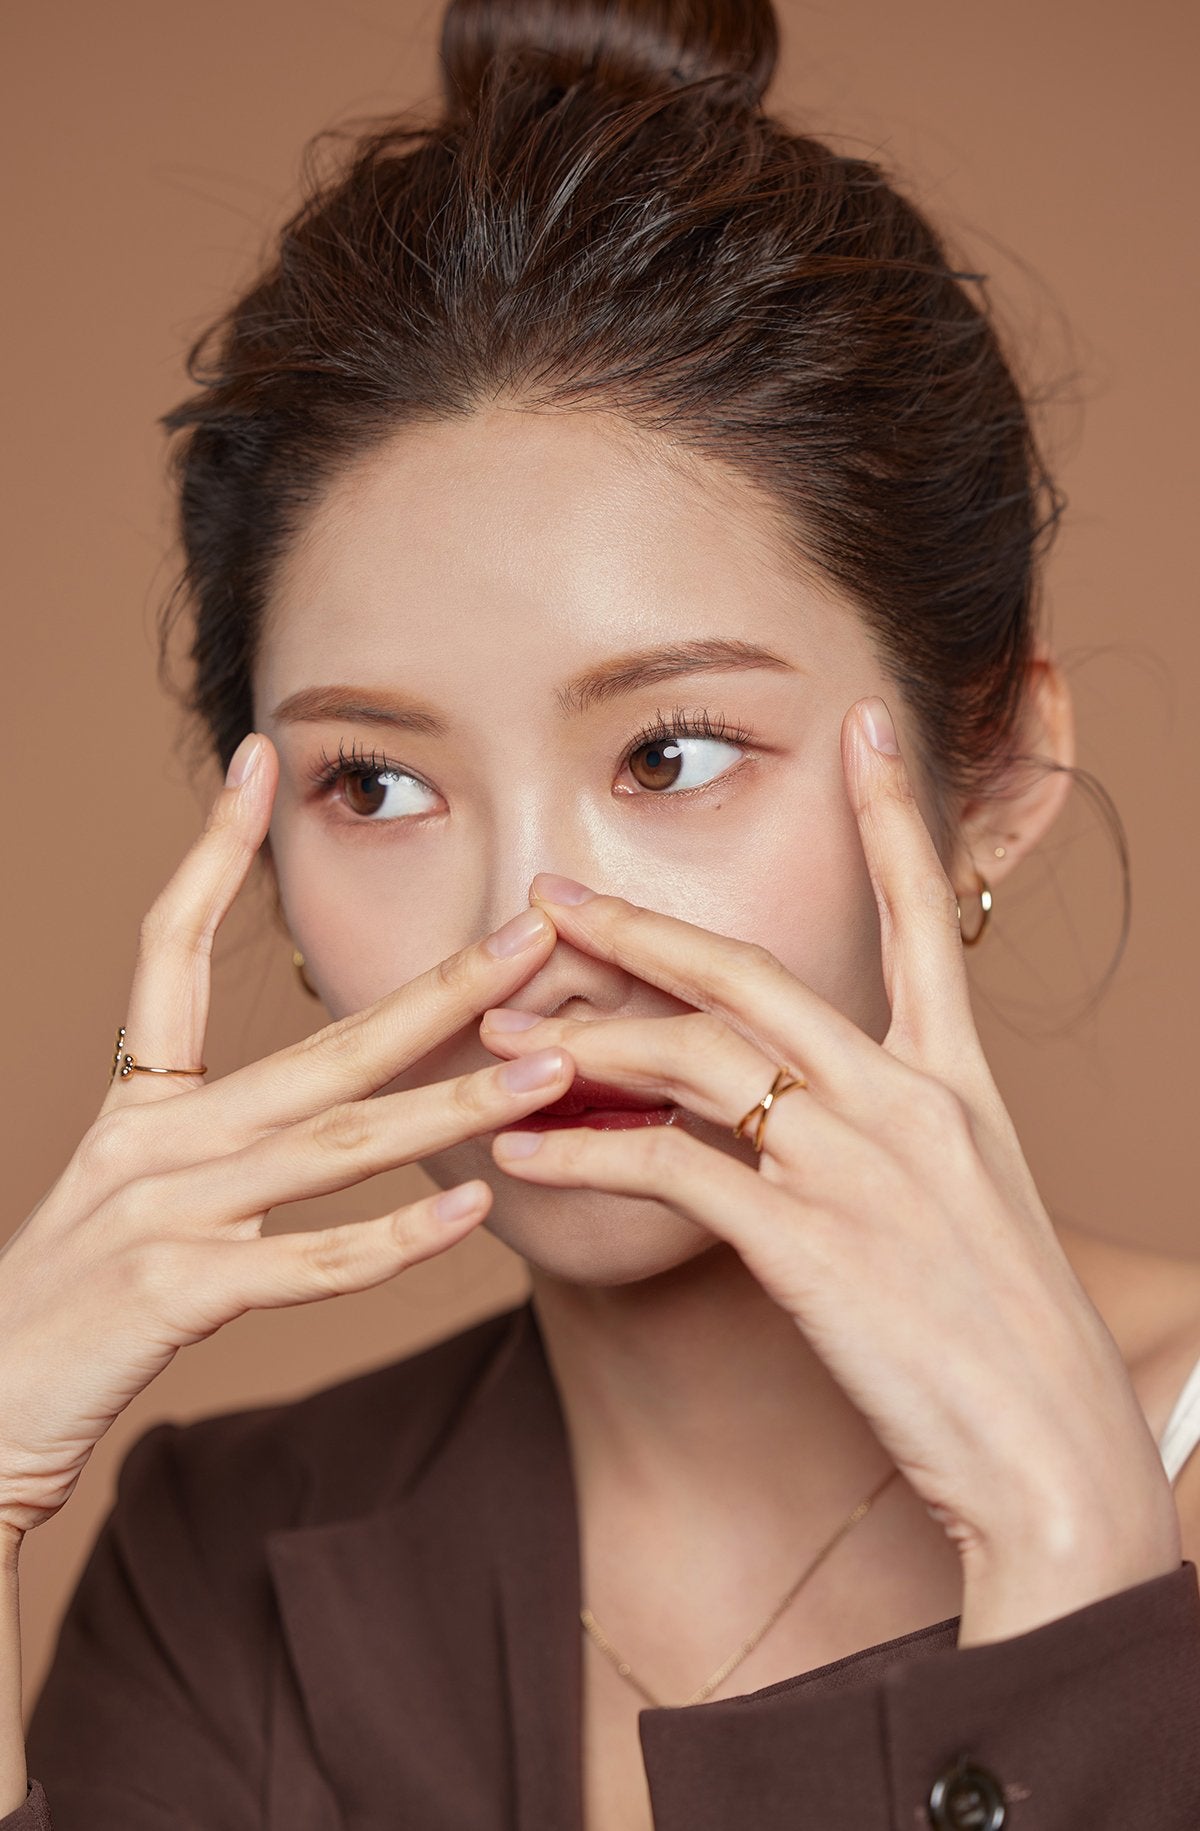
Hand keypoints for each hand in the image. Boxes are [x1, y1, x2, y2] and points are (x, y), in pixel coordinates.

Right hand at [0, 734, 576, 1539]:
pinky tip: (468, 1213)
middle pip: (319, 1043)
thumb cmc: (75, 1308)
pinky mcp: (171, 1291)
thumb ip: (223, 1142)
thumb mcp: (136, 1194)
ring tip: (547, 1068)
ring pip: (335, 1141)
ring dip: (452, 1103)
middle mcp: (154, 1139)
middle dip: (439, 990)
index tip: (261, 761)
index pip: (168, 945)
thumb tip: (338, 1105)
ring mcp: (163, 1210)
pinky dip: (391, 1239)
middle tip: (534, 935)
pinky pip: (303, 1261)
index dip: (212, 849)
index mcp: (141, 1104)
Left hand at [479, 696, 1181, 1642]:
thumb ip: (886, 1140)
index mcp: (960, 1085)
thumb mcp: (969, 1211)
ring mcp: (860, 1167)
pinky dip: (582, 1159)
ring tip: (500, 1037)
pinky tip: (518, 1161)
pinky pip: (667, 1172)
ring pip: (696, 1061)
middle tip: (552, 896)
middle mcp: (910, 1102)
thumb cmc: (1007, 1345)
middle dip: (642, 929)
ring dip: (587, 1043)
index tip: (864, 726)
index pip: (923, 921)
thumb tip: (784, 1113)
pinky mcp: (810, 1245)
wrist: (1057, 1457)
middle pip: (755, 975)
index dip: (889, 817)